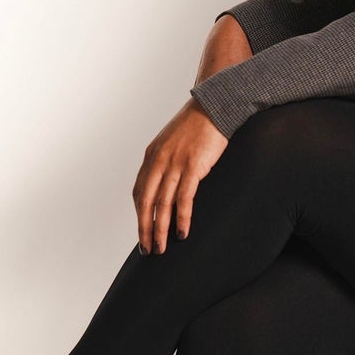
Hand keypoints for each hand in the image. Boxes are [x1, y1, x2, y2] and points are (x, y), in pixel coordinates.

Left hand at [133, 98, 228, 253]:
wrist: (215, 106)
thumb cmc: (198, 125)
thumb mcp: (174, 142)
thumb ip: (167, 161)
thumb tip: (169, 180)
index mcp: (152, 156)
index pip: (139, 191)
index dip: (140, 214)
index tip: (143, 230)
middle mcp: (159, 161)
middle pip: (145, 202)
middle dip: (145, 228)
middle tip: (148, 248)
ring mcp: (175, 164)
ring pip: (162, 204)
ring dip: (161, 229)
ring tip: (162, 248)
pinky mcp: (193, 167)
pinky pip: (184, 199)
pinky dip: (181, 218)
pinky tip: (182, 233)